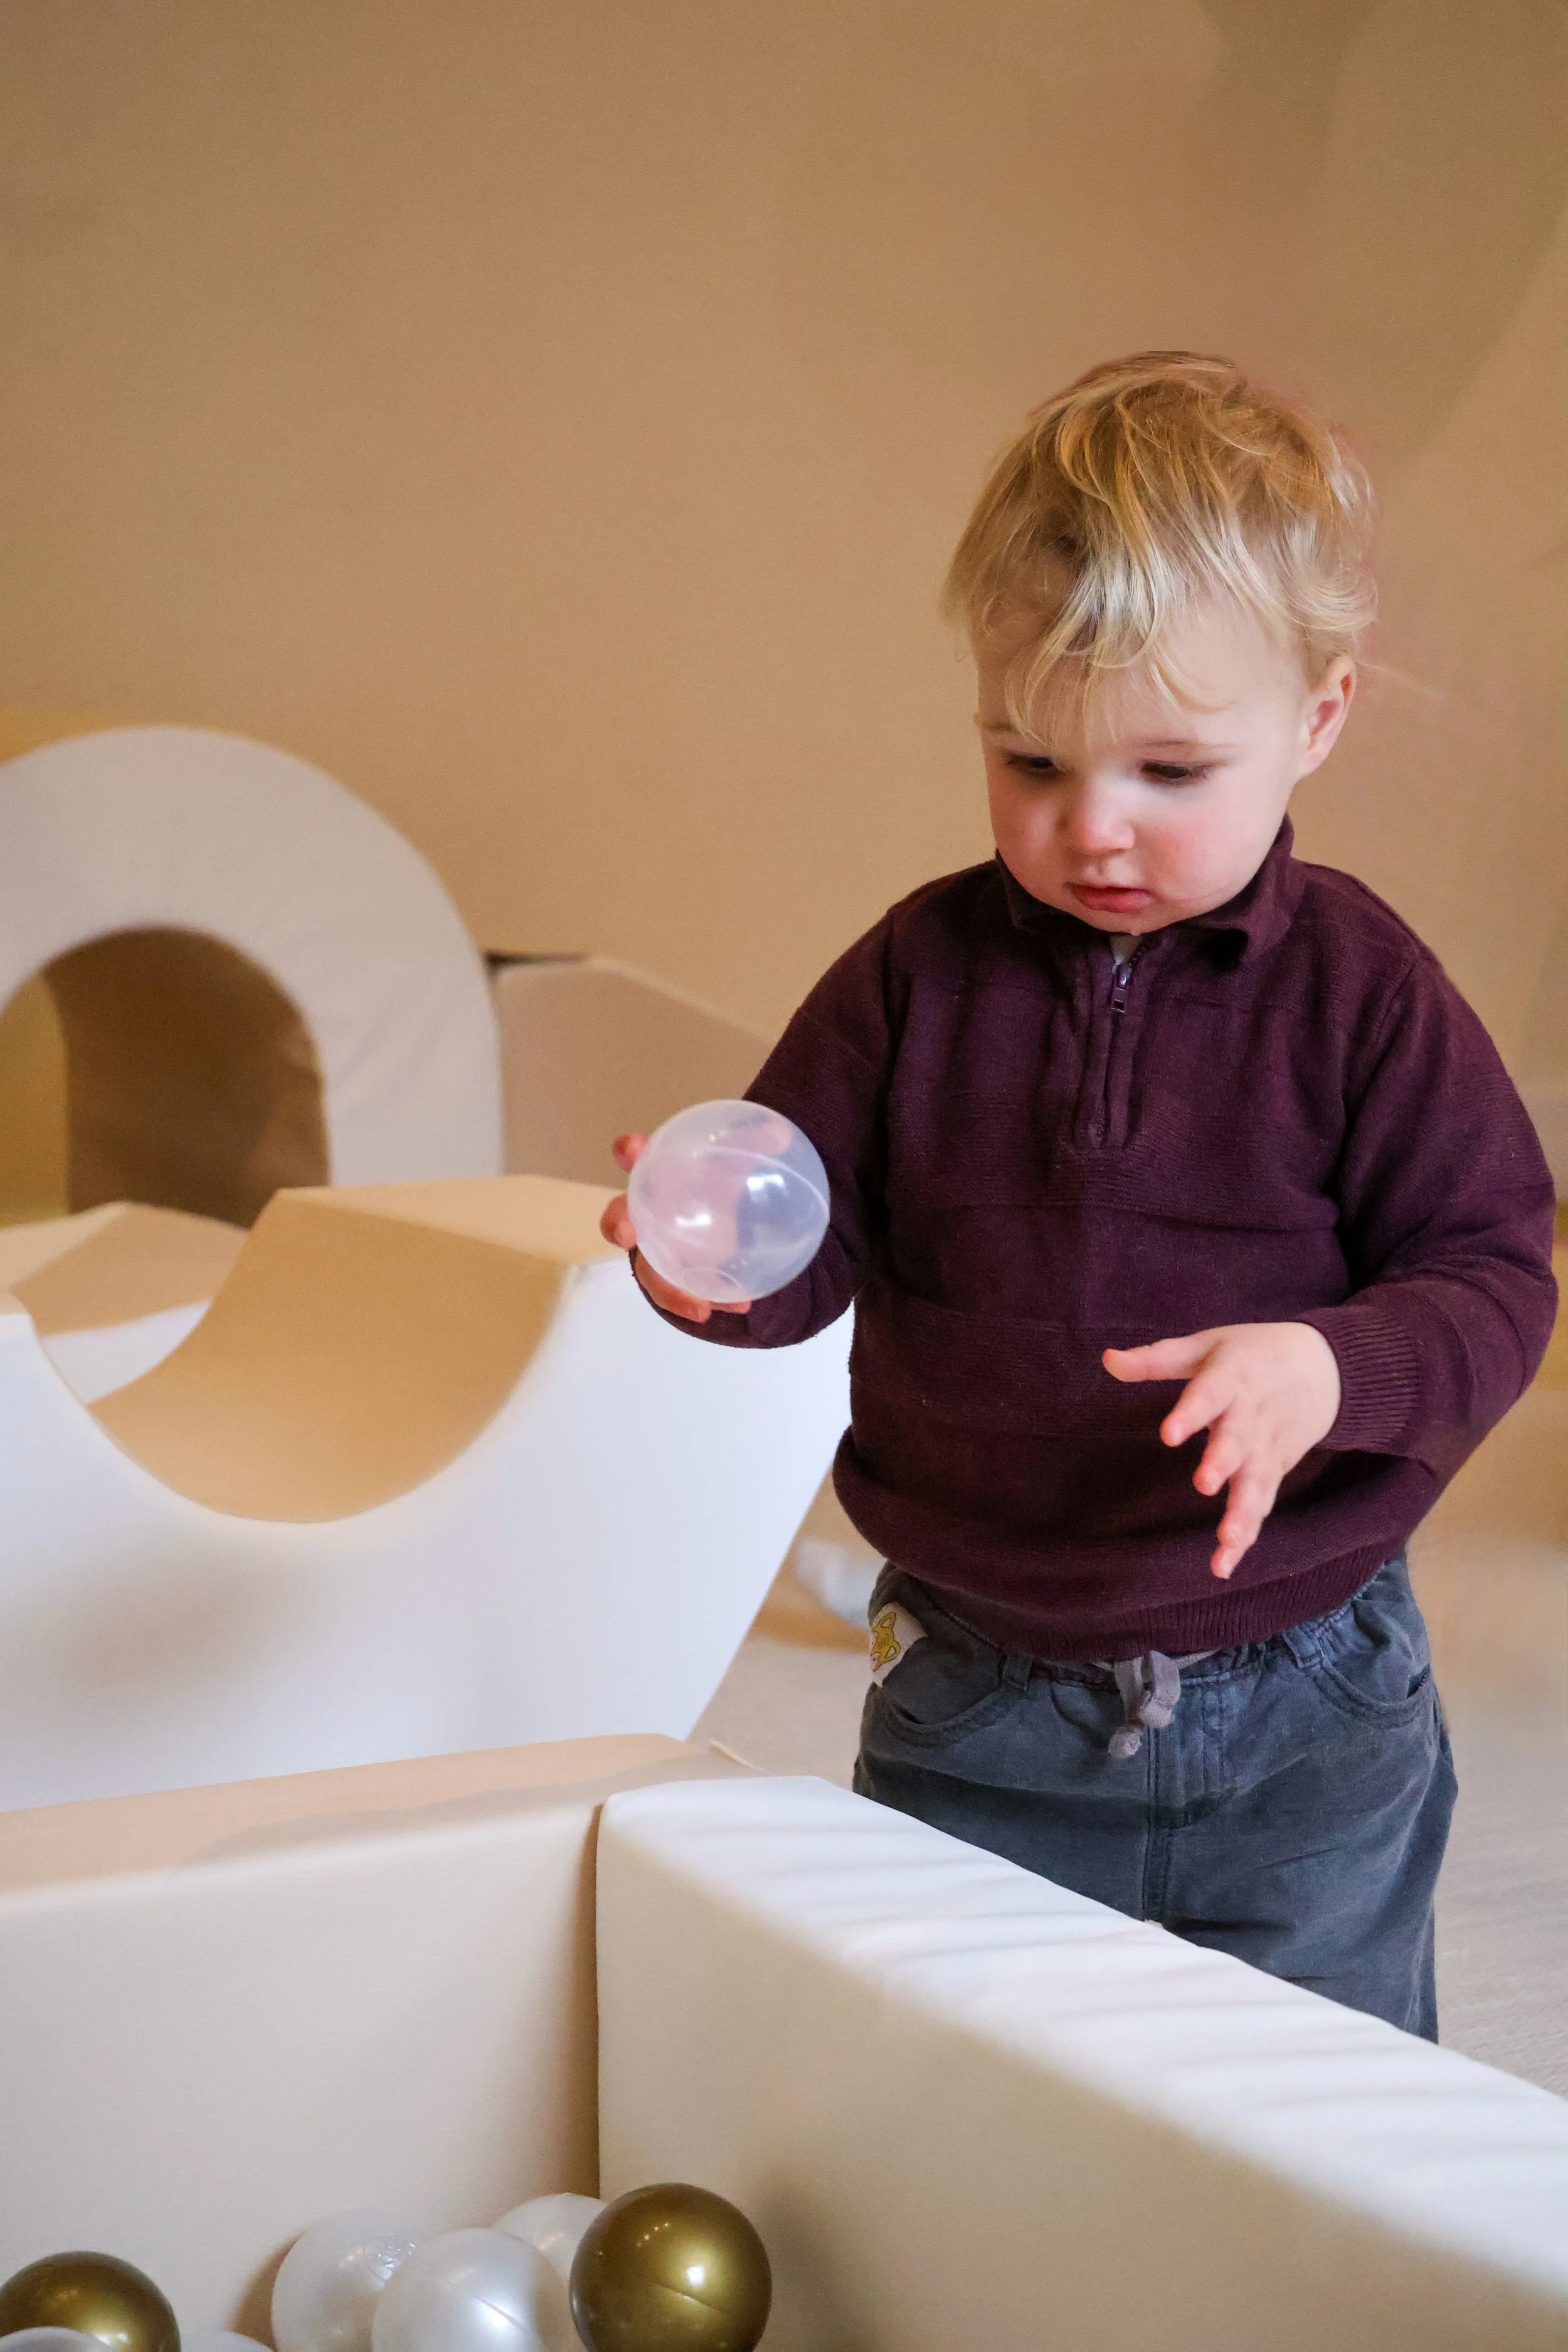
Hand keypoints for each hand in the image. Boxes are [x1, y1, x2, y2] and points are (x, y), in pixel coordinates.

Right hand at [598, 1133, 751, 1324]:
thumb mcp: (741, 1155)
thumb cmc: (721, 1173)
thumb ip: (756, 1142)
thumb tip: (781, 1132)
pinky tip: (741, 1304)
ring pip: (649, 1272)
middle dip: (617, 1225)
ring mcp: (660, 1249)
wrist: (734, 1206)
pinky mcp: (681, 1275)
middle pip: (619, 1220)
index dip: (627, 1152)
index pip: (633, 1158)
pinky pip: (686, 1292)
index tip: (632, 1150)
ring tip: (700, 1308)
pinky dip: (711, 1300)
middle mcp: (648, 1213)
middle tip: (628, 1235)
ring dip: (668, 1291)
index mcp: (657, 1173)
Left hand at [1103, 1322, 1340, 1579]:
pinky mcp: (1277, 1470)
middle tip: (1204, 1484)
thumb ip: (1157, 1359)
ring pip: (1257, 1481)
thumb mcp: (1207, 1346)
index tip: (1169, 1434)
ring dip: (1243, 1512)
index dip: (1191, 1414)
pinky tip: (1224, 1563)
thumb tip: (1107, 1359)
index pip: (1210, 1394)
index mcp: (1232, 1377)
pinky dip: (1247, 1533)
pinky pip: (1262, 1504)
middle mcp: (1253, 1415)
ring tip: (1227, 1539)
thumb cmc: (1252, 1354)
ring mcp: (1268, 1446)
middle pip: (1239, 1440)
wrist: (1326, 1366)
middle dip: (1223, 1462)